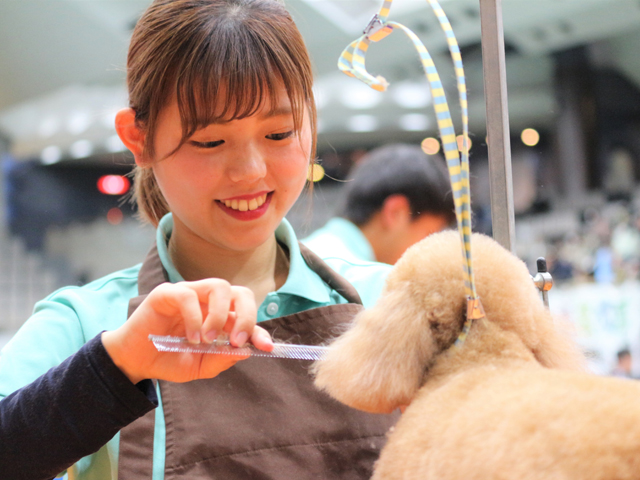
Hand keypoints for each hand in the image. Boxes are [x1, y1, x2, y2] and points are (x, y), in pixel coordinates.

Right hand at [102, 279, 272, 383]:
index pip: (247, 315)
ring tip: (208, 340)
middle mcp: (208, 301)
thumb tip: (245, 351)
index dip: (259, 330)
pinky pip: (187, 295)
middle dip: (247, 316)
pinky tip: (191, 338)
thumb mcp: (200, 366)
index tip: (267, 347)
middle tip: (237, 340)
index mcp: (220, 316)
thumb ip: (221, 359)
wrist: (135, 362)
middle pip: (240, 293)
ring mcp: (189, 294)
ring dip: (220, 315)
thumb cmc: (168, 359)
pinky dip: (194, 317)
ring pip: (219, 286)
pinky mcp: (166, 293)